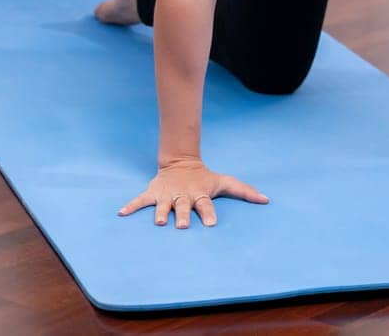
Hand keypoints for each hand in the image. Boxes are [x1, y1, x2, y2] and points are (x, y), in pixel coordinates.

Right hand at [118, 157, 268, 228]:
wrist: (181, 162)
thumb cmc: (205, 178)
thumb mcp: (224, 182)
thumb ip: (245, 191)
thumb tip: (267, 200)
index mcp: (200, 194)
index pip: (206, 204)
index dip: (209, 213)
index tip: (211, 223)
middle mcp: (183, 195)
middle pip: (184, 207)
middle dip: (184, 216)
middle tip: (183, 226)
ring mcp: (167, 194)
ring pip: (163, 205)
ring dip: (161, 212)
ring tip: (159, 222)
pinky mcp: (153, 193)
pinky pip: (140, 200)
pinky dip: (131, 206)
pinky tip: (121, 213)